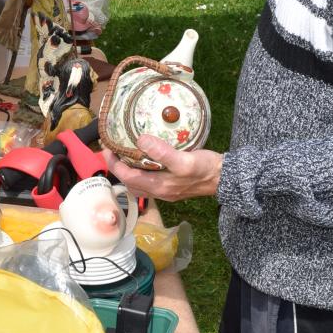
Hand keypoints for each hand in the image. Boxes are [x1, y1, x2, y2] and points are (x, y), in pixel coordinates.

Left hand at [102, 134, 223, 201]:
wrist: (225, 178)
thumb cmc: (206, 169)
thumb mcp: (184, 159)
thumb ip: (162, 152)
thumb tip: (141, 140)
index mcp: (159, 186)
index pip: (127, 177)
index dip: (113, 164)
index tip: (106, 149)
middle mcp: (160, 192)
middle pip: (130, 183)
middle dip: (118, 169)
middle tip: (113, 152)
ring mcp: (167, 191)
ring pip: (139, 185)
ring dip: (129, 173)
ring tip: (125, 157)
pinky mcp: (173, 187)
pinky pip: (149, 182)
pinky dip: (141, 173)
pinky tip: (145, 161)